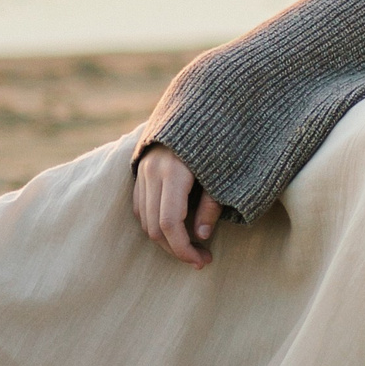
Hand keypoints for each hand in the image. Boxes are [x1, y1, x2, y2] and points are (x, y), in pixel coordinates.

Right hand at [133, 144, 220, 266]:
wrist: (199, 104)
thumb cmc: (218, 138)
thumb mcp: (224, 171)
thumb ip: (212, 204)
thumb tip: (201, 236)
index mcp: (174, 171)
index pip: (170, 223)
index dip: (184, 249)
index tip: (203, 261)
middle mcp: (153, 171)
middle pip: (154, 227)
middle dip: (176, 250)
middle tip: (201, 259)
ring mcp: (143, 170)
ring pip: (144, 220)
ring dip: (165, 240)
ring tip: (191, 248)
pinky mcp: (140, 171)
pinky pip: (140, 207)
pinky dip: (155, 223)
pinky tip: (176, 229)